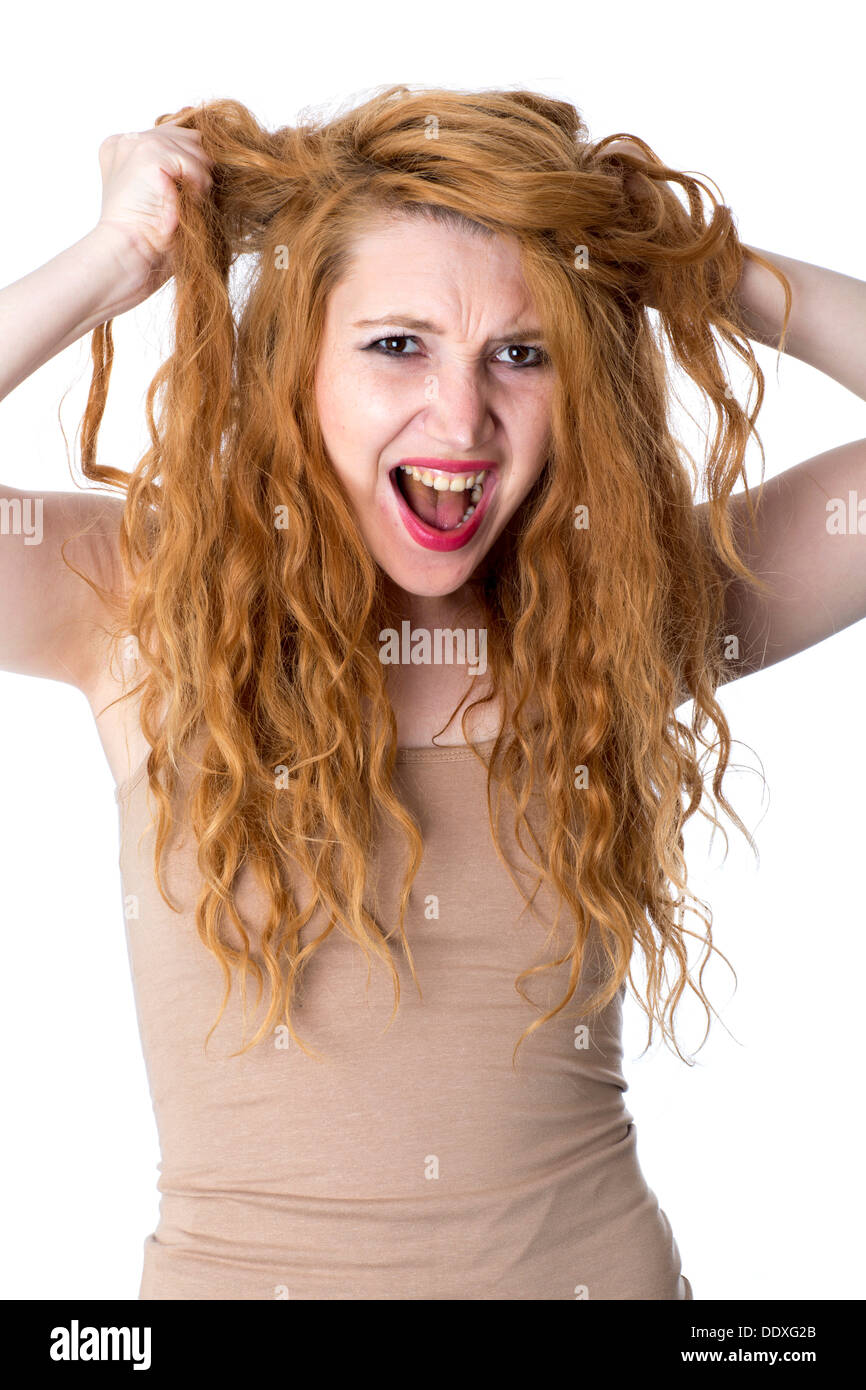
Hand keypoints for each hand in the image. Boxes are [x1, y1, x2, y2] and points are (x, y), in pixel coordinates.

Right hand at [93, 118, 213, 307]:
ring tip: (188, 206)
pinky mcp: (151, 154)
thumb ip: (175, 170)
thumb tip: (209, 156)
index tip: (200, 181)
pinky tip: (187, 206)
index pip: (172, 133)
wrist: (129, 255)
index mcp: (122, 147)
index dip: (193, 156)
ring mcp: (138, 144)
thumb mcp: (161, 196)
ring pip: (195, 148)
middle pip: (187, 136)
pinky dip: (199, 187)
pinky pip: (195, 163)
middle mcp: (128, 140)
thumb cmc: (148, 239)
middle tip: (194, 198)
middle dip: (199, 166)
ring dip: (201, 180)